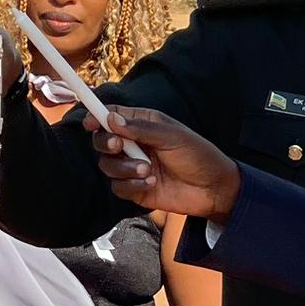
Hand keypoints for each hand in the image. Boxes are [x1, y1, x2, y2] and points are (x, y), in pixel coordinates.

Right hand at [91, 108, 241, 218]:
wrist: (213, 189)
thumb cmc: (198, 155)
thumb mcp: (172, 136)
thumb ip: (140, 128)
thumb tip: (111, 119)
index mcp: (142, 124)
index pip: (111, 116)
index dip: (97, 117)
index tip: (90, 123)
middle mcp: (134, 144)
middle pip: (102, 141)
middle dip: (106, 143)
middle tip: (119, 146)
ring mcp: (133, 167)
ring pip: (107, 166)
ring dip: (124, 168)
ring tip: (148, 170)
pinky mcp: (135, 189)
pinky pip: (118, 187)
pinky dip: (131, 185)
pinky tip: (150, 183)